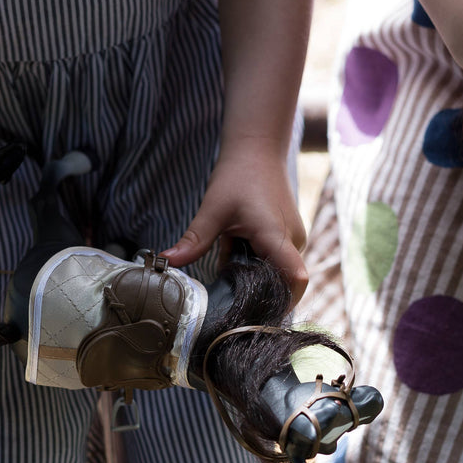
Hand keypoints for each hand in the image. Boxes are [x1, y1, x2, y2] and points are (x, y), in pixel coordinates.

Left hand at [160, 143, 308, 302]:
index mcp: (277, 236)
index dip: (283, 302)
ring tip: (228, 256)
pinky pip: (272, 259)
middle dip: (256, 289)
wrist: (256, 148)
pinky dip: (252, 260)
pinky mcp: (286, 236)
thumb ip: (194, 241)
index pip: (295, 279)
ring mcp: (291, 239)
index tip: (259, 314)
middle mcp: (292, 241)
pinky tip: (233, 246)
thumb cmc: (238, 174)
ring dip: (251, 272)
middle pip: (281, 282)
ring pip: (274, 271)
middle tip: (228, 292)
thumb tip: (167, 262)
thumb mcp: (213, 209)